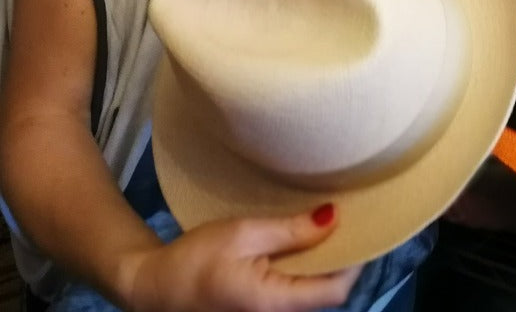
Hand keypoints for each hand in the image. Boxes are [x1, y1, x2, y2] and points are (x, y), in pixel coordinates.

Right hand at [125, 204, 362, 311]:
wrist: (154, 289)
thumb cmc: (195, 259)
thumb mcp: (243, 233)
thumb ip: (290, 230)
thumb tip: (334, 217)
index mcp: (272, 303)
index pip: (335, 291)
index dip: (353, 260)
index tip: (357, 225)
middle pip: (327, 294)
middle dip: (340, 259)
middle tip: (344, 220)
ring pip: (312, 295)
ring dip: (322, 265)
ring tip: (323, 227)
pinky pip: (295, 296)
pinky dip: (305, 273)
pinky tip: (302, 248)